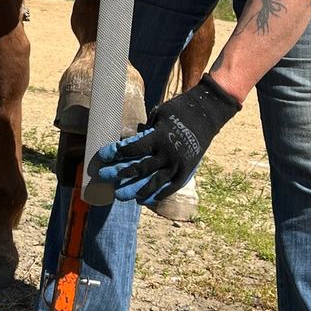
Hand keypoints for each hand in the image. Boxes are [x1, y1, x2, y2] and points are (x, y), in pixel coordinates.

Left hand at [95, 74, 241, 203]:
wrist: (208, 113)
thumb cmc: (180, 109)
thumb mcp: (159, 114)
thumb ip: (146, 131)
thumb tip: (130, 144)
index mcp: (159, 137)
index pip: (131, 149)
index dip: (115, 153)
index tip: (102, 156)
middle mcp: (167, 153)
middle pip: (138, 168)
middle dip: (118, 173)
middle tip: (103, 176)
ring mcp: (178, 164)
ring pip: (152, 183)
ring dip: (134, 190)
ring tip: (119, 195)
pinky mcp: (187, 170)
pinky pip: (170, 188)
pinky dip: (156, 195)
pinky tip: (143, 200)